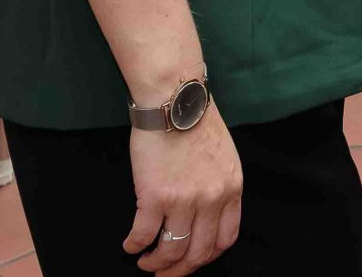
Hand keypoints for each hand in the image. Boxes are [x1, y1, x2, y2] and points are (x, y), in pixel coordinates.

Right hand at [125, 110, 242, 271]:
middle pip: (199, 252)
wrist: (174, 101)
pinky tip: (130, 244)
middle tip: (164, 274)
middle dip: (179, 270)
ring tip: (145, 261)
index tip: (192, 261)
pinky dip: (134, 245)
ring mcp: (184, 200)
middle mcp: (212, 199)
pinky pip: (143, 235)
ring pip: (171, 250)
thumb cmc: (196, 124)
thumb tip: (206, 215)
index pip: (225, 239)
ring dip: (156, 262)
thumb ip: (219, 187)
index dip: (206, 256)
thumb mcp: (224, 157)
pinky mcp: (155, 197)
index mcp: (231, 189)